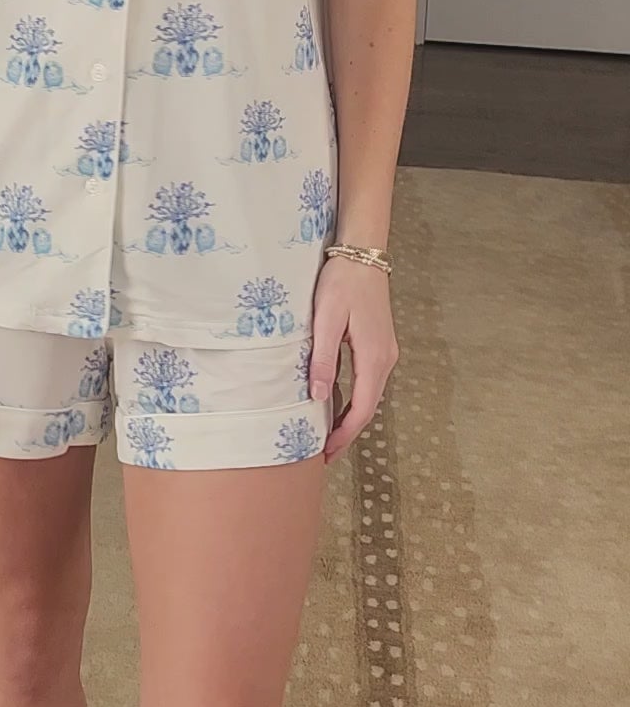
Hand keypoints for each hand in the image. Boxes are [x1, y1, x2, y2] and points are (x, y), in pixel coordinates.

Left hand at [309, 255, 398, 464]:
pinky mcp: (380, 344)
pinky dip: (355, 399)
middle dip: (348, 432)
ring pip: (370, 395)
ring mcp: (386, 352)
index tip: (327, 453)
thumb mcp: (326, 319)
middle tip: (324, 452)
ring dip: (352, 416)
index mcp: (374, 357)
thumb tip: (320, 397)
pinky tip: (339, 403)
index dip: (345, 434)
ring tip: (328, 433)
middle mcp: (386, 359)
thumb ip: (324, 359)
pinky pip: (368, 381)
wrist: (363, 254)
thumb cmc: (342, 282)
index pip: (362, 409)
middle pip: (369, 407)